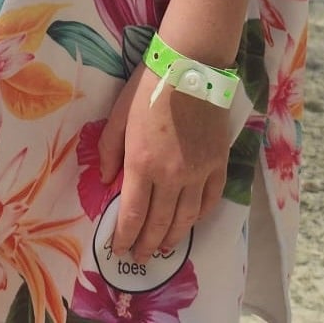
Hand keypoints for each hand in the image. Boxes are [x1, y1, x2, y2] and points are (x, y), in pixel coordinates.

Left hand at [97, 62, 231, 261]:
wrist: (190, 67)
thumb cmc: (148, 87)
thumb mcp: (117, 116)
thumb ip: (109, 151)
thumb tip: (106, 181)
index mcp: (141, 164)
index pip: (132, 215)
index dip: (124, 237)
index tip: (118, 249)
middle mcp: (171, 176)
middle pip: (158, 223)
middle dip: (146, 244)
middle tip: (139, 256)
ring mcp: (198, 173)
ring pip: (185, 219)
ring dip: (173, 238)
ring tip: (163, 248)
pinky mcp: (218, 164)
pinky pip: (210, 201)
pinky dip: (199, 217)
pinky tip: (191, 223)